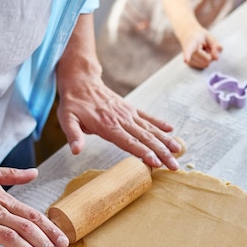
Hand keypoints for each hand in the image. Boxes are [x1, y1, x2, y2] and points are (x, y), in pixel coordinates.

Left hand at [56, 77, 181, 170]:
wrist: (81, 81)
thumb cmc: (73, 104)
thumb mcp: (67, 119)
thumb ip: (73, 135)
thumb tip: (76, 150)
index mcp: (107, 125)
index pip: (129, 142)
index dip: (144, 153)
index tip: (157, 162)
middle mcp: (122, 120)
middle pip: (145, 138)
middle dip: (162, 152)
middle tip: (175, 165)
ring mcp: (128, 114)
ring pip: (150, 129)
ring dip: (165, 141)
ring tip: (179, 151)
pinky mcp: (130, 109)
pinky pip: (147, 117)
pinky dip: (160, 123)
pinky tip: (172, 131)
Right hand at [181, 28, 222, 68]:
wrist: (188, 35)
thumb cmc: (201, 37)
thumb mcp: (211, 37)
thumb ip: (217, 46)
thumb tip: (216, 59)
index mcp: (192, 42)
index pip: (189, 50)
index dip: (187, 55)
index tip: (186, 60)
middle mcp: (188, 52)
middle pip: (207, 60)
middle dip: (210, 55)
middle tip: (205, 47)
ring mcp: (188, 60)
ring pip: (206, 65)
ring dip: (207, 58)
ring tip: (202, 50)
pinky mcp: (190, 65)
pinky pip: (204, 66)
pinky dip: (204, 61)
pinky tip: (200, 55)